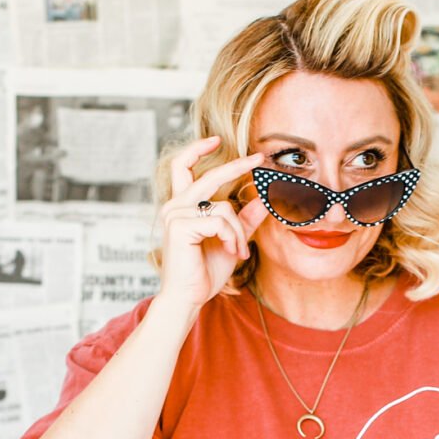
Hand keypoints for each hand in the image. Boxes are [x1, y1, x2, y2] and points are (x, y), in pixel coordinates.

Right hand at [155, 135, 268, 314]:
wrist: (189, 298)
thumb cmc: (204, 272)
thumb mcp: (232, 240)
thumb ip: (245, 219)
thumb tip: (264, 199)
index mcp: (181, 206)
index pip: (183, 167)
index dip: (197, 149)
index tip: (217, 140)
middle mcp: (174, 207)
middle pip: (209, 176)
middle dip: (236, 166)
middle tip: (258, 158)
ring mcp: (175, 215)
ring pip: (223, 207)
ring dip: (238, 230)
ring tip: (237, 251)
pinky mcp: (180, 227)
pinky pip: (220, 221)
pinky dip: (232, 237)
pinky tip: (230, 252)